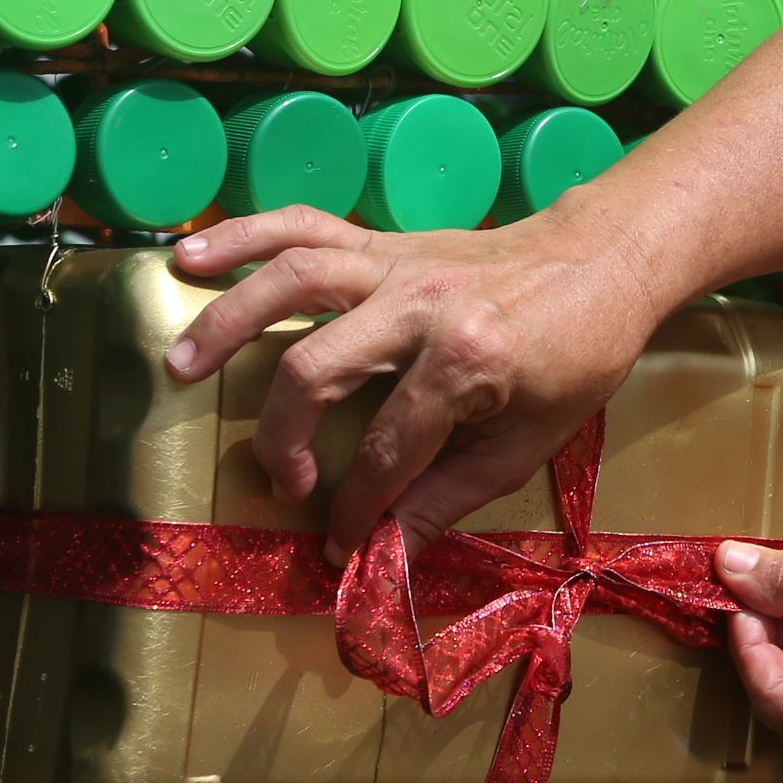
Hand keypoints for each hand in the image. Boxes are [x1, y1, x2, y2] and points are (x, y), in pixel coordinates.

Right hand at [161, 202, 669, 557]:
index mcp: (470, 359)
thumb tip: (379, 556)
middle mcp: (422, 303)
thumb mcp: (529, 442)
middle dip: (285, 438)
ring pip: (292, 279)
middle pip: (317, 368)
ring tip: (178, 365)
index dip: (356, 509)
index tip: (338, 545)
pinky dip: (244, 234)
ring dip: (227, 321)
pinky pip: (303, 225)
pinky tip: (190, 256)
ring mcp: (397, 262)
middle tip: (284, 483)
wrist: (603, 261)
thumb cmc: (577, 354)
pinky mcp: (382, 240)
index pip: (387, 451)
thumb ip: (447, 497)